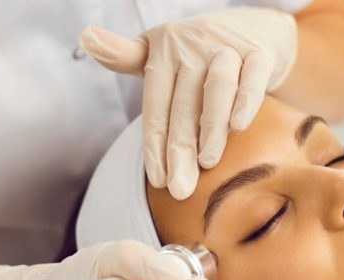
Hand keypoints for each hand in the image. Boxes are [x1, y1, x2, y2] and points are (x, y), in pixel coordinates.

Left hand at [78, 7, 298, 199]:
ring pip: (216, 88)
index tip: (159, 181)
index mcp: (163, 52)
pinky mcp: (258, 52)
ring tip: (208, 163)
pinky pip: (252, 76)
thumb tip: (85, 37)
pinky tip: (239, 126)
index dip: (155, 145)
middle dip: (179, 150)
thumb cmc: (198, 49)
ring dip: (210, 126)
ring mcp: (226, 47)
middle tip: (180, 189)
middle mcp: (192, 47)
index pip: (155, 105)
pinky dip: (246, 100)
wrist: (252, 26)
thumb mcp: (160, 51)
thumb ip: (126, 56)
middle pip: (183, 105)